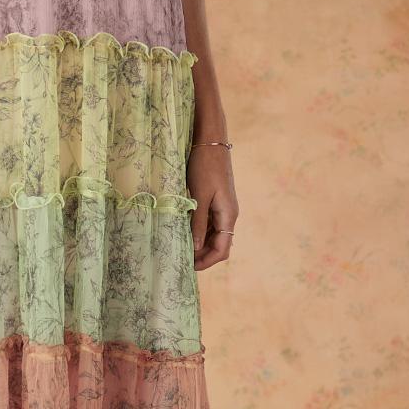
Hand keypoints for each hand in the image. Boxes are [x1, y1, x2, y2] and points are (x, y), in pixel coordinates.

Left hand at [188, 145, 235, 269]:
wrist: (210, 141)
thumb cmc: (205, 166)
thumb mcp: (199, 196)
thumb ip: (198, 223)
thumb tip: (196, 248)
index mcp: (228, 215)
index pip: (222, 250)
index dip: (206, 262)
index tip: (189, 267)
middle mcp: (229, 214)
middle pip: (219, 245)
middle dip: (202, 256)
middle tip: (181, 260)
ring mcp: (223, 208)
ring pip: (214, 236)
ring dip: (200, 244)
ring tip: (180, 248)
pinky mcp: (216, 201)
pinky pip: (210, 224)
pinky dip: (199, 232)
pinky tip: (184, 232)